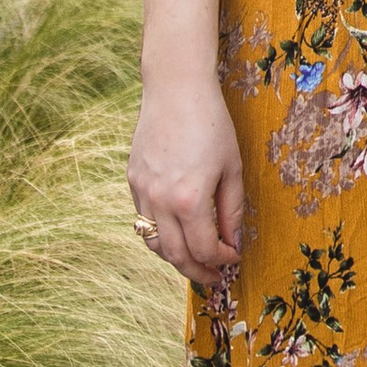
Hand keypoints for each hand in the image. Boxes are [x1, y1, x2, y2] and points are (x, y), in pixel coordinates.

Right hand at [129, 72, 245, 281]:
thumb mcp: (232, 168)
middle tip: (214, 278)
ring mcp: (142, 191)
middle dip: (197, 271)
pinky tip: (177, 231)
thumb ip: (232, 210)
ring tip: (194, 261)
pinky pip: (143, 219)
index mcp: (189, 200)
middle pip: (175, 255)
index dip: (221, 259)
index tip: (234, 258)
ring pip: (153, 242)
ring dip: (174, 257)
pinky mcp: (133, 180)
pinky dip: (159, 233)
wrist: (176, 89)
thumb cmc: (211, 124)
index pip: (203, 249)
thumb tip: (232, 243)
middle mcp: (160, 201)